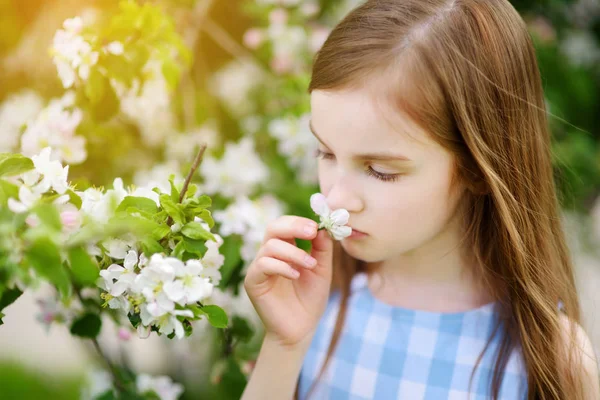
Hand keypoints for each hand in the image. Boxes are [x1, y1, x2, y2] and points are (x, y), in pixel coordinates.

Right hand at [244, 215, 333, 347]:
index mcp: (285, 249)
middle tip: (311, 232)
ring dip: (293, 252)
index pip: (285, 225)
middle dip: (293, 226)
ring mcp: (259, 268)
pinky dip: (282, 266)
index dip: (300, 222)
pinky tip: (296, 275)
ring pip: (270, 246)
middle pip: (273, 228)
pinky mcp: (253, 282)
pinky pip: (263, 264)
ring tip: (310, 264)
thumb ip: (322, 248)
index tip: (317, 226)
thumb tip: (323, 227)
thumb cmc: (310, 299)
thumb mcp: (322, 270)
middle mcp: (269, 255)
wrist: (301, 329)